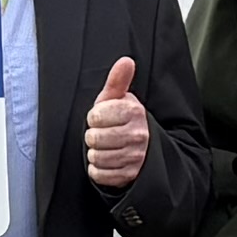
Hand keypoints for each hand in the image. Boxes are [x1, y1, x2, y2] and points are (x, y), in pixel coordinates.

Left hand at [85, 54, 151, 193]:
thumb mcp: (118, 99)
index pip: (96, 116)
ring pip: (96, 157)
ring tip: (106, 147)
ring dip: (96, 153)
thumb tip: (126, 61)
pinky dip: (98, 170)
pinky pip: (99, 174)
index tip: (102, 117)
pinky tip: (108, 162)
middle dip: (93, 136)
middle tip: (103, 133)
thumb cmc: (122, 120)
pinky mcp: (130, 175)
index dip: (94, 117)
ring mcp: (136, 156)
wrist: (142, 147)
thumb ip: (118, 81)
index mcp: (135, 112)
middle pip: (94, 138)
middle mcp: (139, 134)